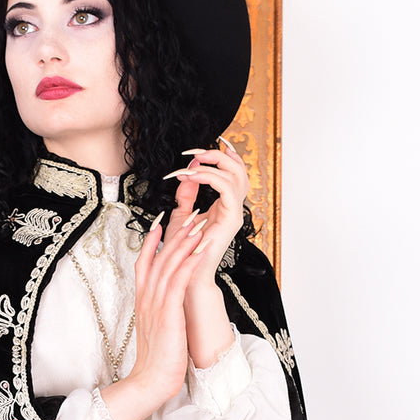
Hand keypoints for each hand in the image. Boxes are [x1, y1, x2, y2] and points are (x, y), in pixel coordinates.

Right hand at [99, 210, 209, 419]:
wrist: (150, 381)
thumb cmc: (157, 360)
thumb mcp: (157, 329)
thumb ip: (160, 312)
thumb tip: (168, 305)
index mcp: (143, 302)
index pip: (144, 264)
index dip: (152, 242)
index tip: (160, 223)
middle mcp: (147, 298)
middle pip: (159, 258)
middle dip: (175, 234)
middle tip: (188, 213)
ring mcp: (156, 304)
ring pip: (169, 264)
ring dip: (185, 241)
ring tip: (198, 223)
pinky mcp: (169, 313)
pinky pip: (179, 281)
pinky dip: (189, 262)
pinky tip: (200, 249)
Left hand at [164, 137, 249, 285]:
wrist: (185, 273)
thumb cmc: (183, 249)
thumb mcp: (182, 214)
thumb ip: (186, 194)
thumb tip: (187, 172)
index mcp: (224, 205)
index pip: (232, 173)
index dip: (224, 155)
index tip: (204, 146)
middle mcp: (233, 207)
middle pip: (238, 169)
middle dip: (216, 155)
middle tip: (193, 153)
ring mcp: (234, 213)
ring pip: (234, 174)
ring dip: (209, 165)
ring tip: (187, 167)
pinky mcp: (231, 218)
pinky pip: (226, 188)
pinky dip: (208, 177)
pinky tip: (190, 177)